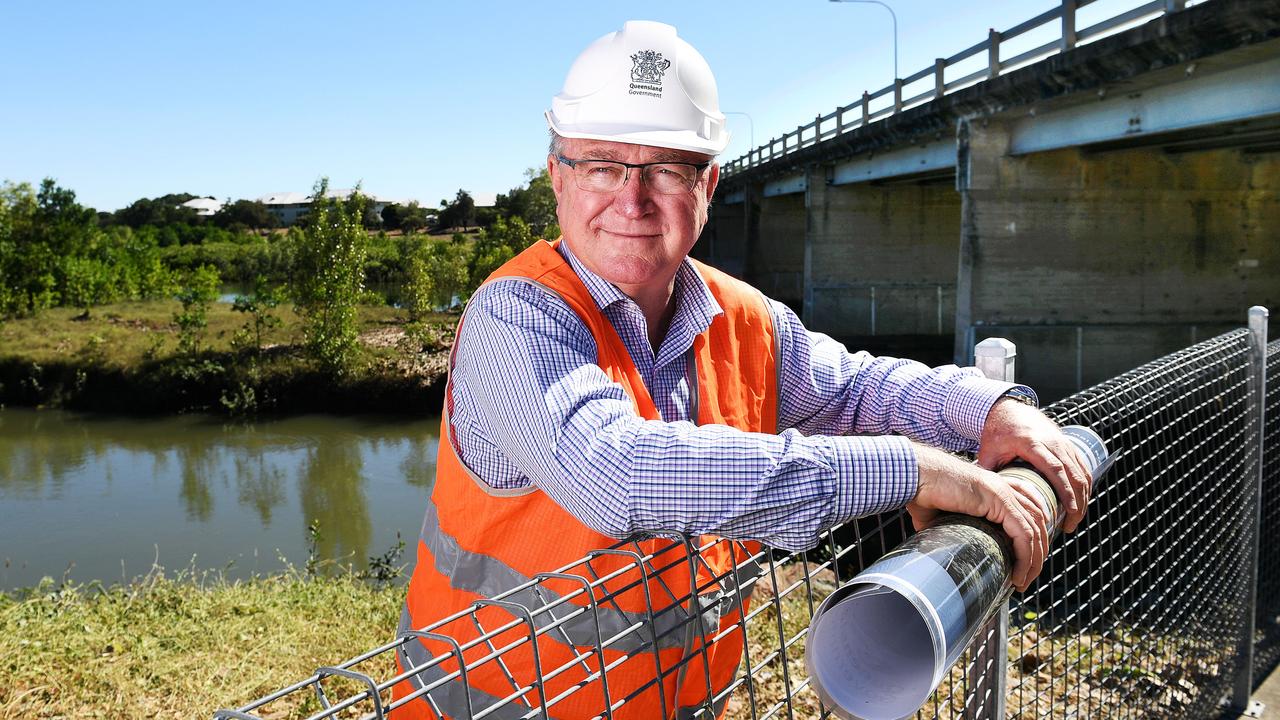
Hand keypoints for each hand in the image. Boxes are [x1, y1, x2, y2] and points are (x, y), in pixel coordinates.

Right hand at [907, 445, 1050, 591]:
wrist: (916, 477)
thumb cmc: (922, 493)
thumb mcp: (942, 518)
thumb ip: (950, 531)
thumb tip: (942, 554)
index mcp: (993, 490)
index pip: (1026, 515)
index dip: (1029, 542)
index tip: (1020, 565)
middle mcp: (1004, 488)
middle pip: (1037, 524)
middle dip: (1036, 555)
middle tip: (1024, 578)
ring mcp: (1005, 493)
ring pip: (1035, 532)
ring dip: (1033, 562)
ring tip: (1022, 582)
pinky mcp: (1000, 501)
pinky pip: (1024, 535)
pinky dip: (1025, 558)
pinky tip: (1018, 575)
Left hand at [977, 398, 1092, 533]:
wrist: (1007, 407)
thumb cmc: (997, 430)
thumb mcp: (989, 451)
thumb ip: (988, 474)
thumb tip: (985, 500)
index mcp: (1032, 444)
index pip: (1055, 470)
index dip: (1066, 492)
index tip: (1070, 512)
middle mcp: (1052, 441)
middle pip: (1074, 474)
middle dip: (1078, 502)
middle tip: (1071, 525)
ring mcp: (1062, 441)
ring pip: (1081, 471)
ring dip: (1083, 496)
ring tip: (1074, 518)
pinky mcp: (1067, 443)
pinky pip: (1081, 465)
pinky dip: (1084, 484)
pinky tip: (1080, 501)